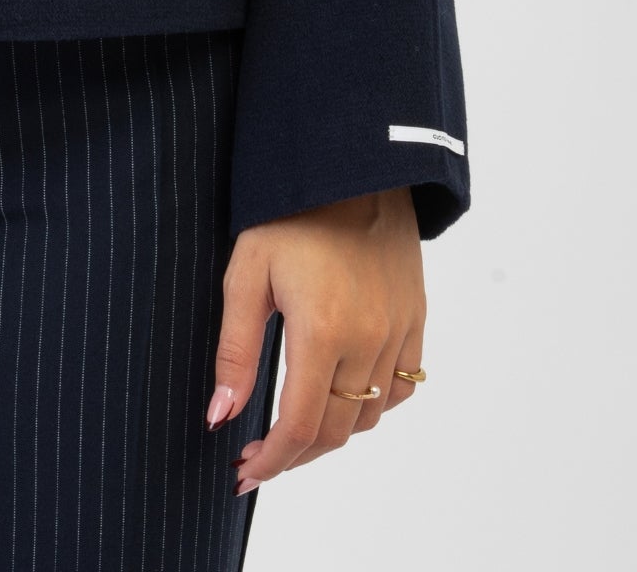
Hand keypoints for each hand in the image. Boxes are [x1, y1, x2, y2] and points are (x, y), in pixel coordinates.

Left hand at [207, 187, 424, 497]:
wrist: (351, 162)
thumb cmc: (291, 210)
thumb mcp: (247, 272)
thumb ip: (235, 350)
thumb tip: (220, 414)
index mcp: (322, 330)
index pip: (301, 425)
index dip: (273, 461)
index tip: (246, 473)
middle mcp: (368, 340)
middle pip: (336, 430)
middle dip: (296, 455)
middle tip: (260, 457)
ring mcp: (398, 331)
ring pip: (370, 415)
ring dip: (332, 432)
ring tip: (295, 429)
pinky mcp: (416, 318)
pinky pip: (403, 386)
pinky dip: (374, 406)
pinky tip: (344, 397)